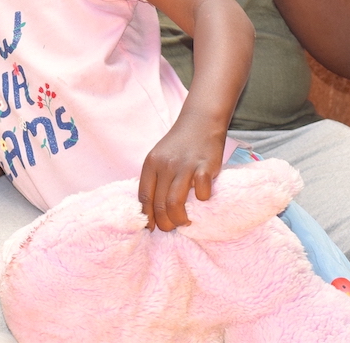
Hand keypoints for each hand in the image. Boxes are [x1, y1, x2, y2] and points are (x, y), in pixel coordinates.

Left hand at [136, 112, 226, 231]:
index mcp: (151, 163)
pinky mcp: (205, 167)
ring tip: (184, 222)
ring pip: (174, 203)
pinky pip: (201, 193)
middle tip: (170, 228)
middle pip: (159, 204)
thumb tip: (151, 211)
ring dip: (179, 219)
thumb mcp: (160, 157)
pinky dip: (202, 201)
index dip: (147, 216)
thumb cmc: (179, 145)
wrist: (200, 121)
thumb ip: (155, 179)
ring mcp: (185, 166)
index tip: (151, 228)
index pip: (144, 197)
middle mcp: (165, 165)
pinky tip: (202, 199)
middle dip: (164, 223)